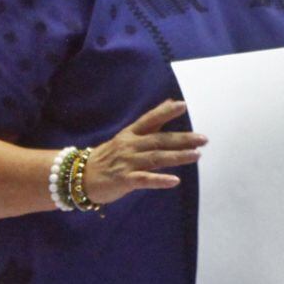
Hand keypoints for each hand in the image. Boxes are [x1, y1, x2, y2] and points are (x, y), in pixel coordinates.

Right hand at [81, 100, 207, 205]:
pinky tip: (174, 181)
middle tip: (203, 139)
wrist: (80, 177)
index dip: (165, 112)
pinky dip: (159, 180)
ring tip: (196, 155)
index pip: (149, 119)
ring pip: (155, 158)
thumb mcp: (127, 137)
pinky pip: (144, 179)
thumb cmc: (109, 156)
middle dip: (182, 139)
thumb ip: (150, 123)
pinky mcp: (124, 180)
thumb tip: (170, 102)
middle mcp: (130, 145)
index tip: (183, 105)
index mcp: (130, 134)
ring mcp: (127, 162)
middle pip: (159, 140)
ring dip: (177, 157)